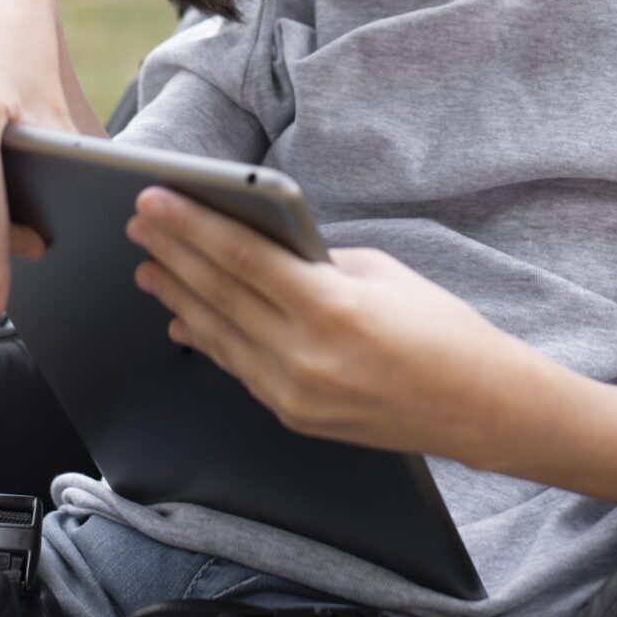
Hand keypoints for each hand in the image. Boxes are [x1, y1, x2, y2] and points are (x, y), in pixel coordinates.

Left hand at [125, 187, 516, 457]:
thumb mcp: (381, 272)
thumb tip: (262, 247)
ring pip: (218, 336)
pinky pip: (238, 367)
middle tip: (139, 224)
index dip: (191, 226)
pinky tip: (183, 316)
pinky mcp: (295, 416)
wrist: (477, 405)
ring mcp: (295, 393)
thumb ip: (315, 262)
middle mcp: (304, 356)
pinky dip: (207, 339)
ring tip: (149, 266)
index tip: (155, 200)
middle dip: (173, 253)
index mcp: (330, 308)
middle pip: (219, 294)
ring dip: (178, 296)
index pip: (241, 258)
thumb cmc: (440, 329)